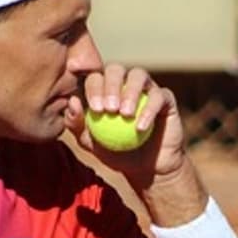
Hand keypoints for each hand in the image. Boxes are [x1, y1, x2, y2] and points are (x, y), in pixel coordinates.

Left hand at [65, 64, 187, 189]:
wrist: (147, 168)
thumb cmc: (116, 153)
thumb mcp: (91, 143)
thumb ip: (77, 124)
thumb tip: (72, 102)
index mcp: (105, 89)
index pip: (96, 77)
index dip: (94, 88)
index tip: (96, 109)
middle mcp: (126, 83)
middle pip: (116, 69)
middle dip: (111, 85)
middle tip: (109, 109)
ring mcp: (147, 88)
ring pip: (139, 75)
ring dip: (130, 91)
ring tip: (125, 114)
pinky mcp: (166, 99)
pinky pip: (159, 96)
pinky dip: (149, 109)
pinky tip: (140, 127)